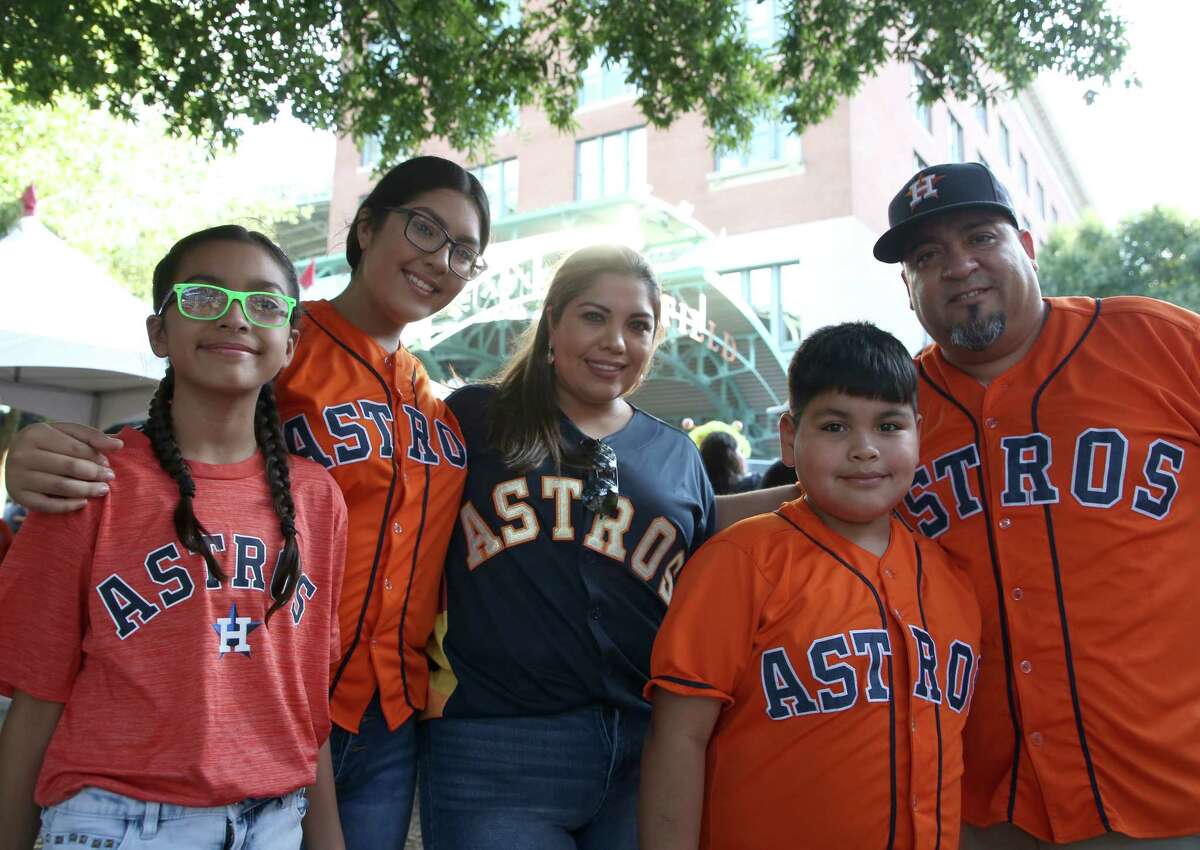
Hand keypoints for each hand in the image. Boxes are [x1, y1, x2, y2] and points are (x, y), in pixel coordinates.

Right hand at [3, 422, 122, 512]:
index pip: (75, 448)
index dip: (96, 457)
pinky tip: (83, 502)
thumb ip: (92, 436)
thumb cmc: (48, 443)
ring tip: (103, 489)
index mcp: (36, 434)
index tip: (108, 463)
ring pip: (61, 486)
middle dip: (95, 473)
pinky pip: (48, 505)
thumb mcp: (66, 432)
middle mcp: (22, 455)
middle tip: (110, 477)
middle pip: (69, 467)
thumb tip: (119, 444)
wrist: (15, 457)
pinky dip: (68, 506)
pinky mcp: (18, 496)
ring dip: (87, 490)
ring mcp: (18, 476)